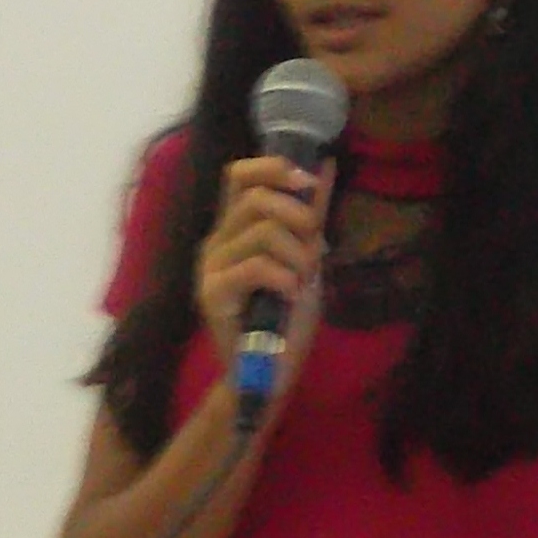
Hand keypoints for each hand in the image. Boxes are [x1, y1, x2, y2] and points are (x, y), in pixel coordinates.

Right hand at [195, 155, 335, 409]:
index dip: (272, 168)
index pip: (239, 175)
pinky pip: (255, 266)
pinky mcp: (212, 294)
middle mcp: (217, 241)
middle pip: (255, 199)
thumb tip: (326, 166)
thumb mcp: (307, 257)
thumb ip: (311, 215)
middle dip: (298, 217)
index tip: (306, 182)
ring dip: (298, 255)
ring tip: (303, 281)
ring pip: (262, 232)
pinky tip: (290, 296)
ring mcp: (210, 267)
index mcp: (235, 229)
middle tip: (314, 250)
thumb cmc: (286, 317)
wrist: (271, 371)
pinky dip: (284, 277)